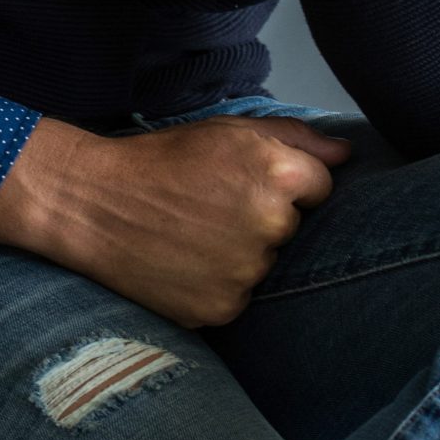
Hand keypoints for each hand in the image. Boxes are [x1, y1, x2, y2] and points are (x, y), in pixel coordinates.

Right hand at [0, 113, 353, 328]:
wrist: (93, 204)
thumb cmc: (161, 161)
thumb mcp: (228, 131)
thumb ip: (297, 138)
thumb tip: (347, 156)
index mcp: (277, 174)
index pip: (321, 188)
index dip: (285, 183)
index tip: (244, 182)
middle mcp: (270, 225)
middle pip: (293, 230)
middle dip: (264, 220)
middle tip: (212, 208)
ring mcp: (247, 272)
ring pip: (265, 266)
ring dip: (242, 254)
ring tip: (193, 235)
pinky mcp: (222, 308)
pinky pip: (239, 297)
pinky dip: (218, 284)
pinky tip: (185, 262)